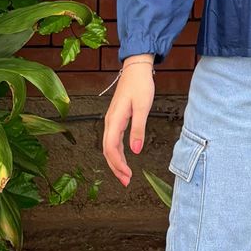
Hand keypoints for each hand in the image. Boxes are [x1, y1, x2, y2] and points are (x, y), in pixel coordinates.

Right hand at [102, 61, 155, 186]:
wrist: (136, 68)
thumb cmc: (140, 84)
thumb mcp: (143, 107)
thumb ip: (138, 129)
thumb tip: (135, 150)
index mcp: (114, 119)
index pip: (111, 148)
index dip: (118, 164)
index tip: (127, 175)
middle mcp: (110, 121)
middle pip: (107, 150)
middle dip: (116, 167)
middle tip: (126, 182)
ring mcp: (112, 120)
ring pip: (110, 146)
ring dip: (116, 162)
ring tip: (125, 175)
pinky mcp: (117, 119)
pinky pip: (113, 140)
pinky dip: (117, 152)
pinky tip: (124, 159)